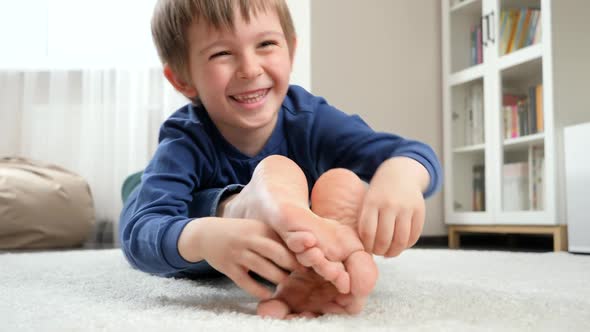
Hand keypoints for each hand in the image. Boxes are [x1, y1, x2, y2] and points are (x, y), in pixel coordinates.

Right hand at [178, 217, 301, 299]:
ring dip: (277, 277)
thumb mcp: (256, 228)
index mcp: (259, 228)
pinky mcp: (228, 267)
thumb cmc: (240, 232)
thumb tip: (302, 250)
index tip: (312, 259)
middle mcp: (249, 239)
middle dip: (292, 264)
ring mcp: (237, 253)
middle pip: (275, 253)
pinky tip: (268, 294)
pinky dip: (258, 290)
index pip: (282, 240)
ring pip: (262, 268)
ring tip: (287, 283)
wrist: (206, 234)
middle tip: (305, 273)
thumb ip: (275, 237)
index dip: (298, 251)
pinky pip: (245, 282)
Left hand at [358, 157, 428, 256]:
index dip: (367, 246)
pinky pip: (414, 235)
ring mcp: (406, 208)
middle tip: (378, 252)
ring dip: (394, 252)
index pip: (368, 232)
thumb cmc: (380, 192)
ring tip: (389, 253)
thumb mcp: (368, 200)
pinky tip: (400, 245)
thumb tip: (366, 249)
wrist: (400, 173)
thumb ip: (366, 220)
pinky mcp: (419, 211)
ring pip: (401, 240)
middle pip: (384, 238)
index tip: (367, 249)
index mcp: (372, 202)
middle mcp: (390, 205)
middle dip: (380, 251)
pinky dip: (407, 245)